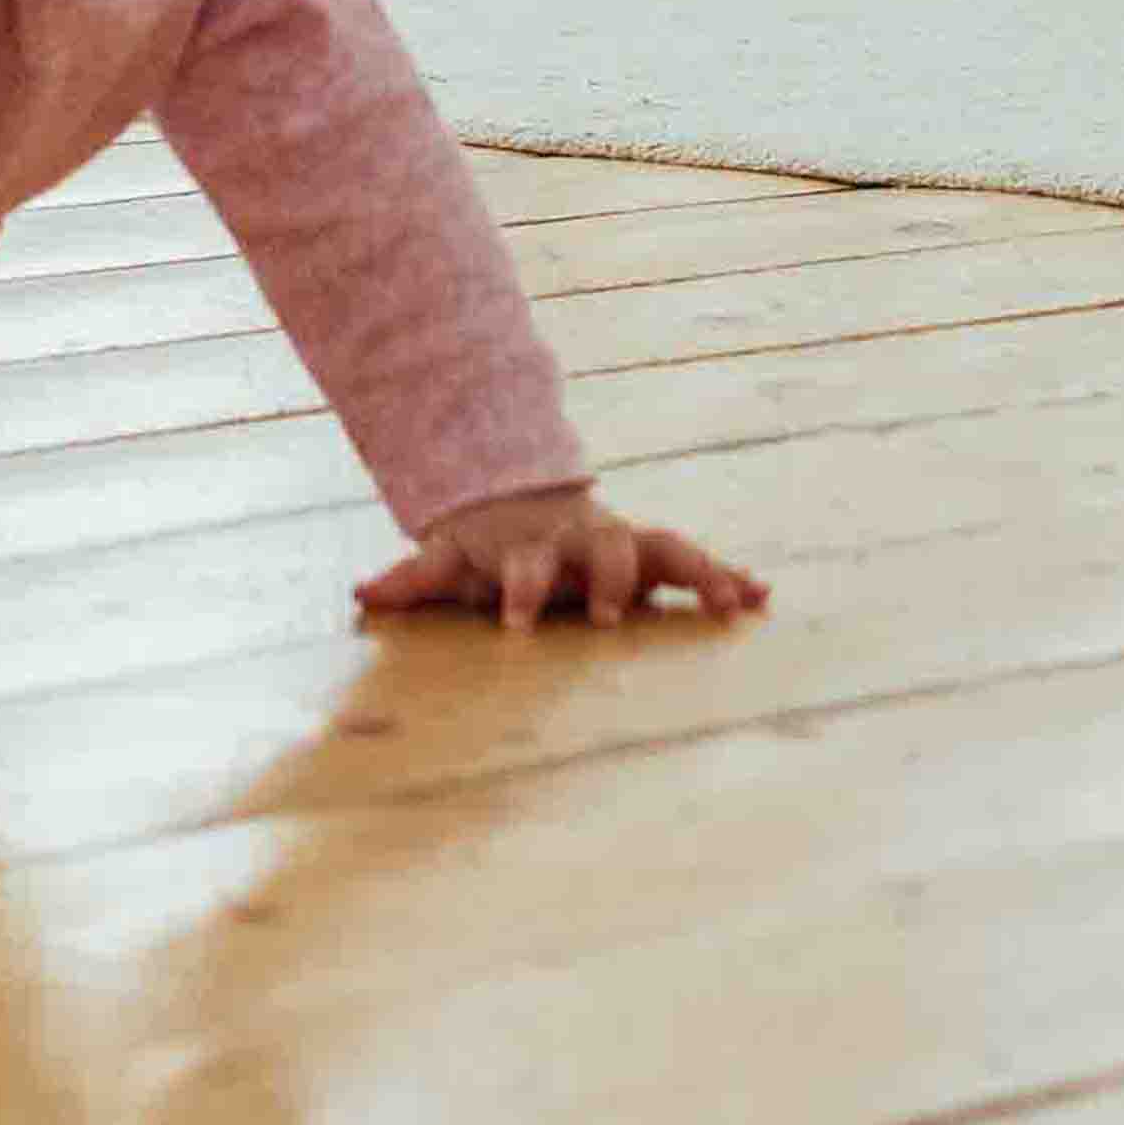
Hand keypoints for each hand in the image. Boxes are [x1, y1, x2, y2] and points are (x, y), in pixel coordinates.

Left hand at [353, 480, 771, 634]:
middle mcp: (589, 541)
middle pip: (611, 549)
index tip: (512, 621)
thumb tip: (361, 595)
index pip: (528, 566)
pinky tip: (762, 598)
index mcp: (537, 547)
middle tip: (611, 617)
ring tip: (735, 601)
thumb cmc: (487, 547)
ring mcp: (627, 547)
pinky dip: (730, 578)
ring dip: (701, 572)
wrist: (530, 503)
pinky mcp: (656, 562)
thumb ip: (412, 577)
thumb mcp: (446, 559)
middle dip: (615, 580)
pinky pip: (698, 568)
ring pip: (669, 550)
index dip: (520, 590)